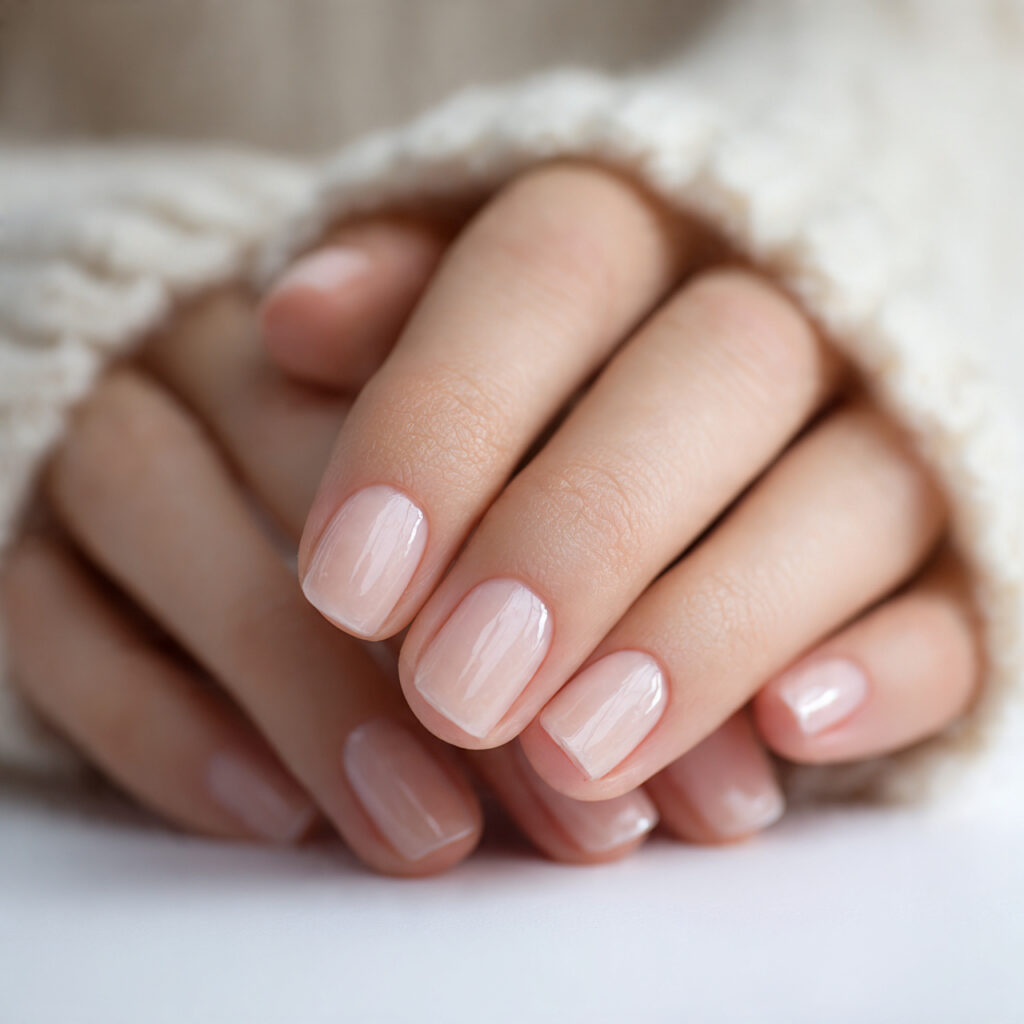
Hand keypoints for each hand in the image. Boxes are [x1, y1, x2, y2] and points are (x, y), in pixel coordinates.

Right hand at [2, 289, 660, 871]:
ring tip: (428, 833)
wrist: (195, 385)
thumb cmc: (407, 415)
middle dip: (454, 642)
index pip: (477, 352)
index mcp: (379, 278)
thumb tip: (739, 694)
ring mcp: (112, 414)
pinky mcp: (22, 519)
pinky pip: (54, 612)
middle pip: (325, 447)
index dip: (569, 533)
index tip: (654, 707)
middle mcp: (227, 327)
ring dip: (311, 696)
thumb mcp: (525, 426)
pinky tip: (271, 815)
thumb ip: (603, 508)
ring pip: (174, 517)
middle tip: (577, 801)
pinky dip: (162, 722)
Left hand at [262, 162, 980, 836]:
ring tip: (578, 751)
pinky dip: (888, 665)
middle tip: (457, 695)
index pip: (550, 272)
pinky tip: (791, 730)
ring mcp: (897, 414)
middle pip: (715, 373)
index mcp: (649, 218)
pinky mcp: (965, 534)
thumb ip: (394, 313)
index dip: (445, 421)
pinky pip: (956, 594)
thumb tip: (294, 322)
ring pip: (848, 493)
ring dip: (709, 626)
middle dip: (577, 540)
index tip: (349, 584)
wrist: (789, 318)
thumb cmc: (580, 339)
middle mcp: (790, 298)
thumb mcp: (467, 304)